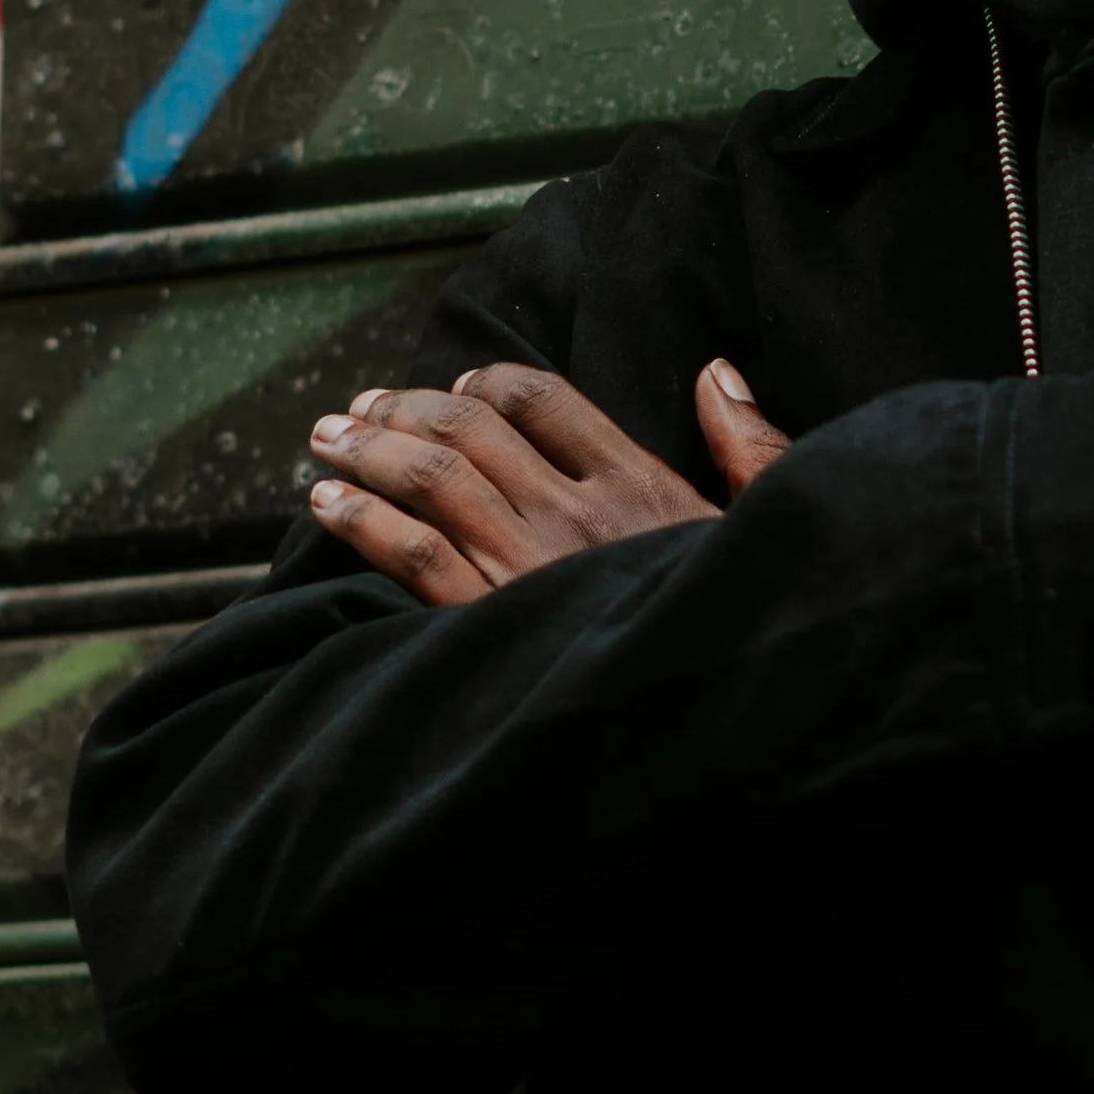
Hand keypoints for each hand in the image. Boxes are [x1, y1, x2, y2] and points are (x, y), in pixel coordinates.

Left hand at [306, 358, 790, 607]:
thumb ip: (749, 445)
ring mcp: (527, 567)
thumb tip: (713, 373)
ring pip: (431, 479)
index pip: (545, 399)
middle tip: (360, 406)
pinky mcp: (489, 623)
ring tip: (328, 438)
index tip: (457, 385)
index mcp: (638, 485)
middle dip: (405, 406)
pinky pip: (411, 553)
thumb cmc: (741, 623)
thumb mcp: (765, 527)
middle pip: (471, 429)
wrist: (720, 720)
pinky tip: (328, 504)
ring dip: (369, 449)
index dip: (489, 382)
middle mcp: (575, 514)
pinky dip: (361, 518)